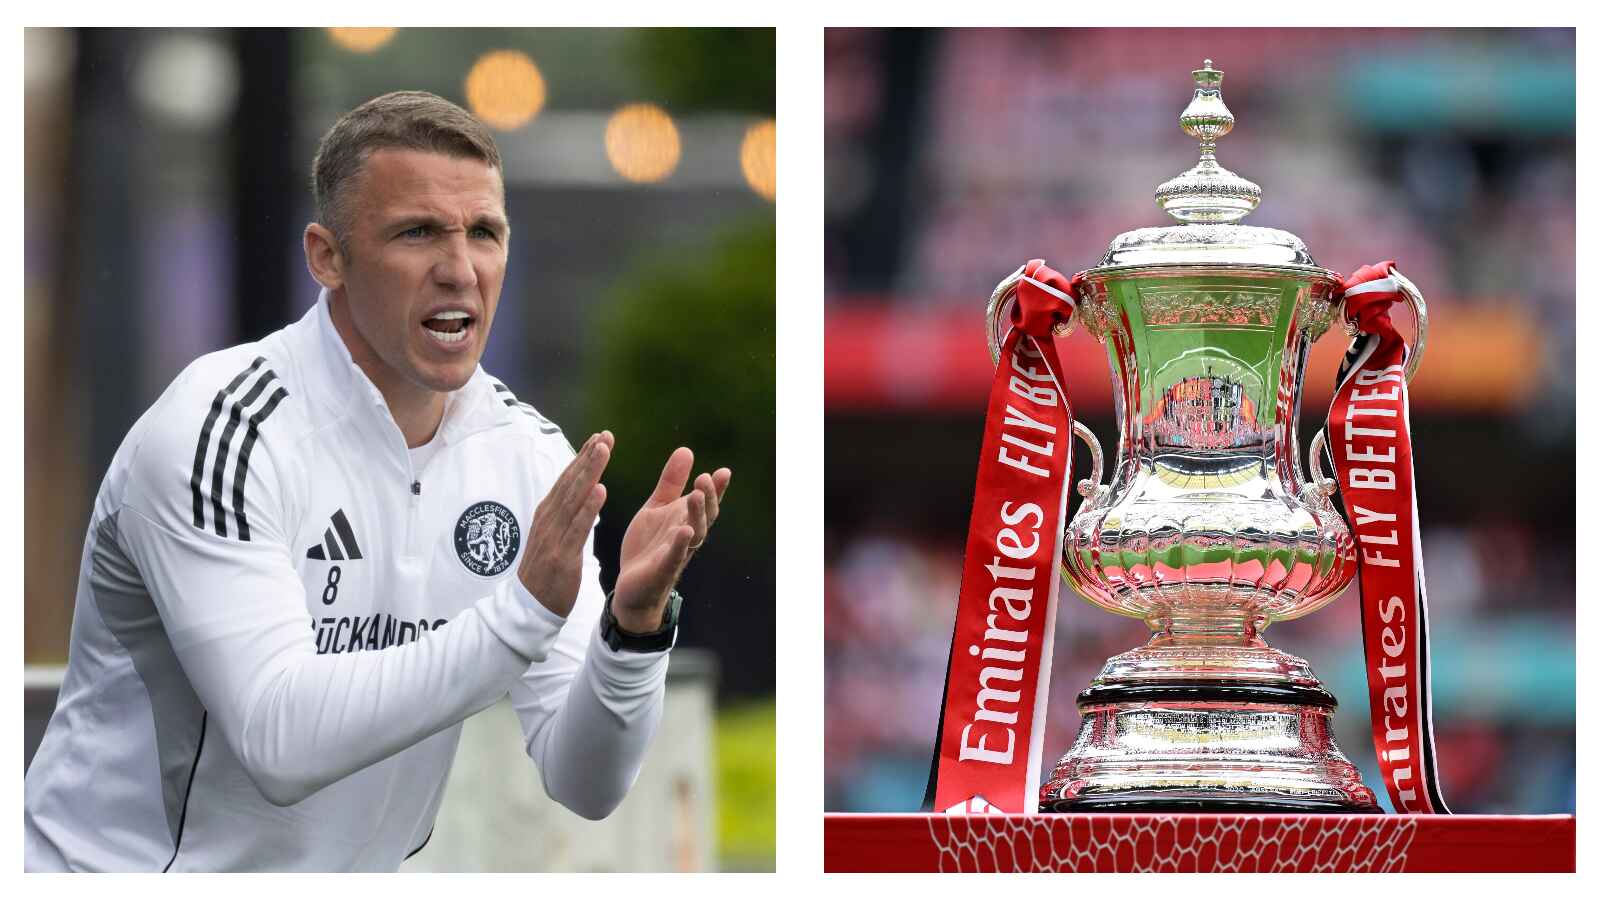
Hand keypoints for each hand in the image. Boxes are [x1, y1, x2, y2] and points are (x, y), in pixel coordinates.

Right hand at [517, 431, 612, 617]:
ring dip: (589, 472)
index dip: (582, 457)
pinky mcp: (562, 555)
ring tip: (603, 449)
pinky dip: (589, 508)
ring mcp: (554, 536)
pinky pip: (577, 527)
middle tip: (605, 434)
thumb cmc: (544, 572)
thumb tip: (576, 493)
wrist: (528, 607)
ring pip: (574, 498)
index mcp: (547, 514)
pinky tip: (601, 490)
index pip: (567, 480)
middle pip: (570, 482)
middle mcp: (549, 519)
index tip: (598, 437)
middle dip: (588, 457)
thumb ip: (563, 515)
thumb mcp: (552, 536)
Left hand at [612, 447, 731, 632]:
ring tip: (695, 495)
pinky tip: (684, 531)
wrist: (631, 586)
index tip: (724, 472)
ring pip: (693, 535)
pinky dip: (680, 544)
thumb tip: (687, 449)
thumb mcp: (657, 508)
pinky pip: (674, 557)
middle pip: (704, 517)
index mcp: (685, 520)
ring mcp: (676, 553)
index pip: (706, 503)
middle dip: (707, 498)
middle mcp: (686, 536)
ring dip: (696, 515)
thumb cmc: (648, 546)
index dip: (716, 489)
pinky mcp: (661, 570)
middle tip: (705, 478)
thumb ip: (671, 483)